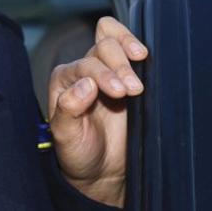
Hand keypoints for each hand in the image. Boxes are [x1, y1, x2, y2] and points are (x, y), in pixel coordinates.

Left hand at [47, 16, 147, 207]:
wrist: (100, 170)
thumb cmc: (78, 151)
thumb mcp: (65, 137)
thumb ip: (68, 110)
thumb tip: (85, 84)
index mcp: (65, 80)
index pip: (86, 64)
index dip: (102, 75)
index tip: (119, 93)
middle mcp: (84, 70)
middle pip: (103, 47)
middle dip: (120, 66)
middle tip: (134, 91)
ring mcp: (106, 71)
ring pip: (114, 41)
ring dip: (129, 53)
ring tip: (140, 79)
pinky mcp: (126, 77)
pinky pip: (129, 51)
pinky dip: (137, 51)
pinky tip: (146, 61)